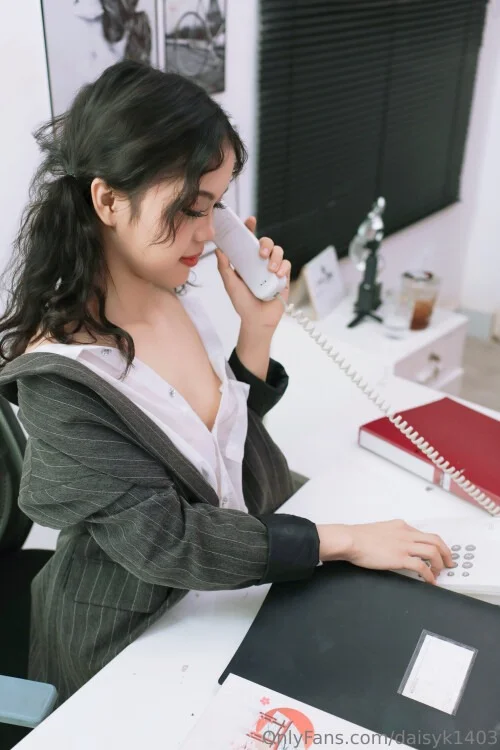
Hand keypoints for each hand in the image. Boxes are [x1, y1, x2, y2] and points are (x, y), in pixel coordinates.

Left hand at [215, 216, 290, 332]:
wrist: (257, 320)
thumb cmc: (242, 303)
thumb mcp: (230, 284)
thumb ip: (224, 267)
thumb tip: (219, 250)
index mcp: (247, 261)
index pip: (248, 241)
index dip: (250, 229)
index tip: (250, 220)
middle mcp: (260, 263)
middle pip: (266, 243)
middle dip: (266, 244)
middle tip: (261, 254)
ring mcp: (272, 269)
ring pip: (279, 251)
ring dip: (276, 257)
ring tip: (270, 270)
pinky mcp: (283, 277)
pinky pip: (287, 264)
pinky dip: (283, 267)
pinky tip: (277, 276)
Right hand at [317, 519, 453, 583]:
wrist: (350, 540)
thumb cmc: (359, 537)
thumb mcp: (381, 530)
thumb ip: (392, 535)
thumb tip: (396, 545)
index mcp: (401, 526)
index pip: (425, 533)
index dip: (436, 545)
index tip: (440, 553)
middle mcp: (406, 534)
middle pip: (436, 540)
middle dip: (446, 553)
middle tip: (448, 563)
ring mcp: (404, 546)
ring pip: (433, 552)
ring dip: (440, 564)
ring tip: (439, 573)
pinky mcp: (400, 558)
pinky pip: (422, 567)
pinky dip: (429, 575)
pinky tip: (429, 581)